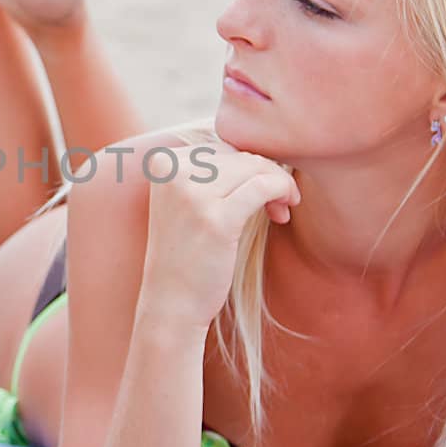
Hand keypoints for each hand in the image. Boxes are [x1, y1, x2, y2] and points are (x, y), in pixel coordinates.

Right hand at [139, 135, 298, 330]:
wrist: (170, 304)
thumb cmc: (187, 253)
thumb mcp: (187, 202)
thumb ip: (211, 170)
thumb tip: (260, 142)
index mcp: (163, 162)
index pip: (222, 145)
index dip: (248, 166)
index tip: (259, 193)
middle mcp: (173, 171)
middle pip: (240, 154)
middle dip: (266, 175)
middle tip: (277, 205)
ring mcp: (192, 194)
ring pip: (256, 166)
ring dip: (278, 184)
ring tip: (280, 210)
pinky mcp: (215, 217)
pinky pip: (264, 185)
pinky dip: (282, 192)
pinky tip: (282, 213)